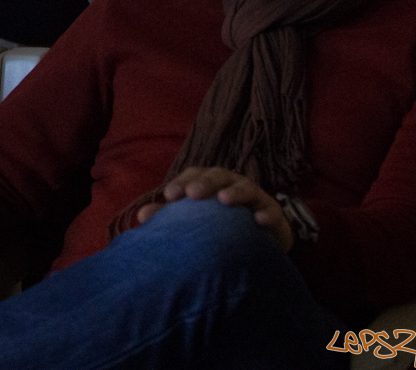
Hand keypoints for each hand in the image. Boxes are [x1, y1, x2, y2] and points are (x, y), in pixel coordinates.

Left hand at [135, 166, 293, 252]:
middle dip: (205, 182)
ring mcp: (254, 197)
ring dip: (235, 192)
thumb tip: (141, 217)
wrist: (260, 240)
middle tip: (193, 194)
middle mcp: (230, 184)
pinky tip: (259, 221)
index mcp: (209, 183)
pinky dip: (266, 214)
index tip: (169, 195)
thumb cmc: (220, 223)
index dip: (182, 182)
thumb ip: (170, 217)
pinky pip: (272, 211)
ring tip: (224, 200)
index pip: (193, 175)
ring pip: (245, 187)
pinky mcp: (274, 213)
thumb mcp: (196, 218)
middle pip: (218, 175)